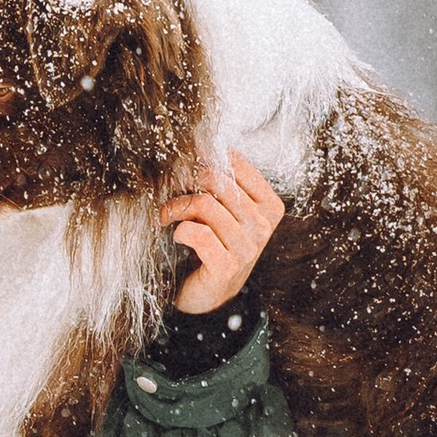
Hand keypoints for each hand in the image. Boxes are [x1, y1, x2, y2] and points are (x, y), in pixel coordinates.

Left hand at [161, 155, 283, 313]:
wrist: (209, 294)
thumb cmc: (216, 244)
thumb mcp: (226, 210)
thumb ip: (223, 182)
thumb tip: (200, 143)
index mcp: (270, 206)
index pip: (236, 165)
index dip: (204, 159)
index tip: (186, 164)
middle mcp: (263, 226)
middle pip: (217, 181)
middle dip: (186, 182)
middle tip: (169, 191)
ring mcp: (248, 248)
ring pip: (204, 204)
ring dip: (176, 207)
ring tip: (166, 214)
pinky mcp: (227, 266)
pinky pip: (196, 232)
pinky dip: (180, 230)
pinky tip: (178, 235)